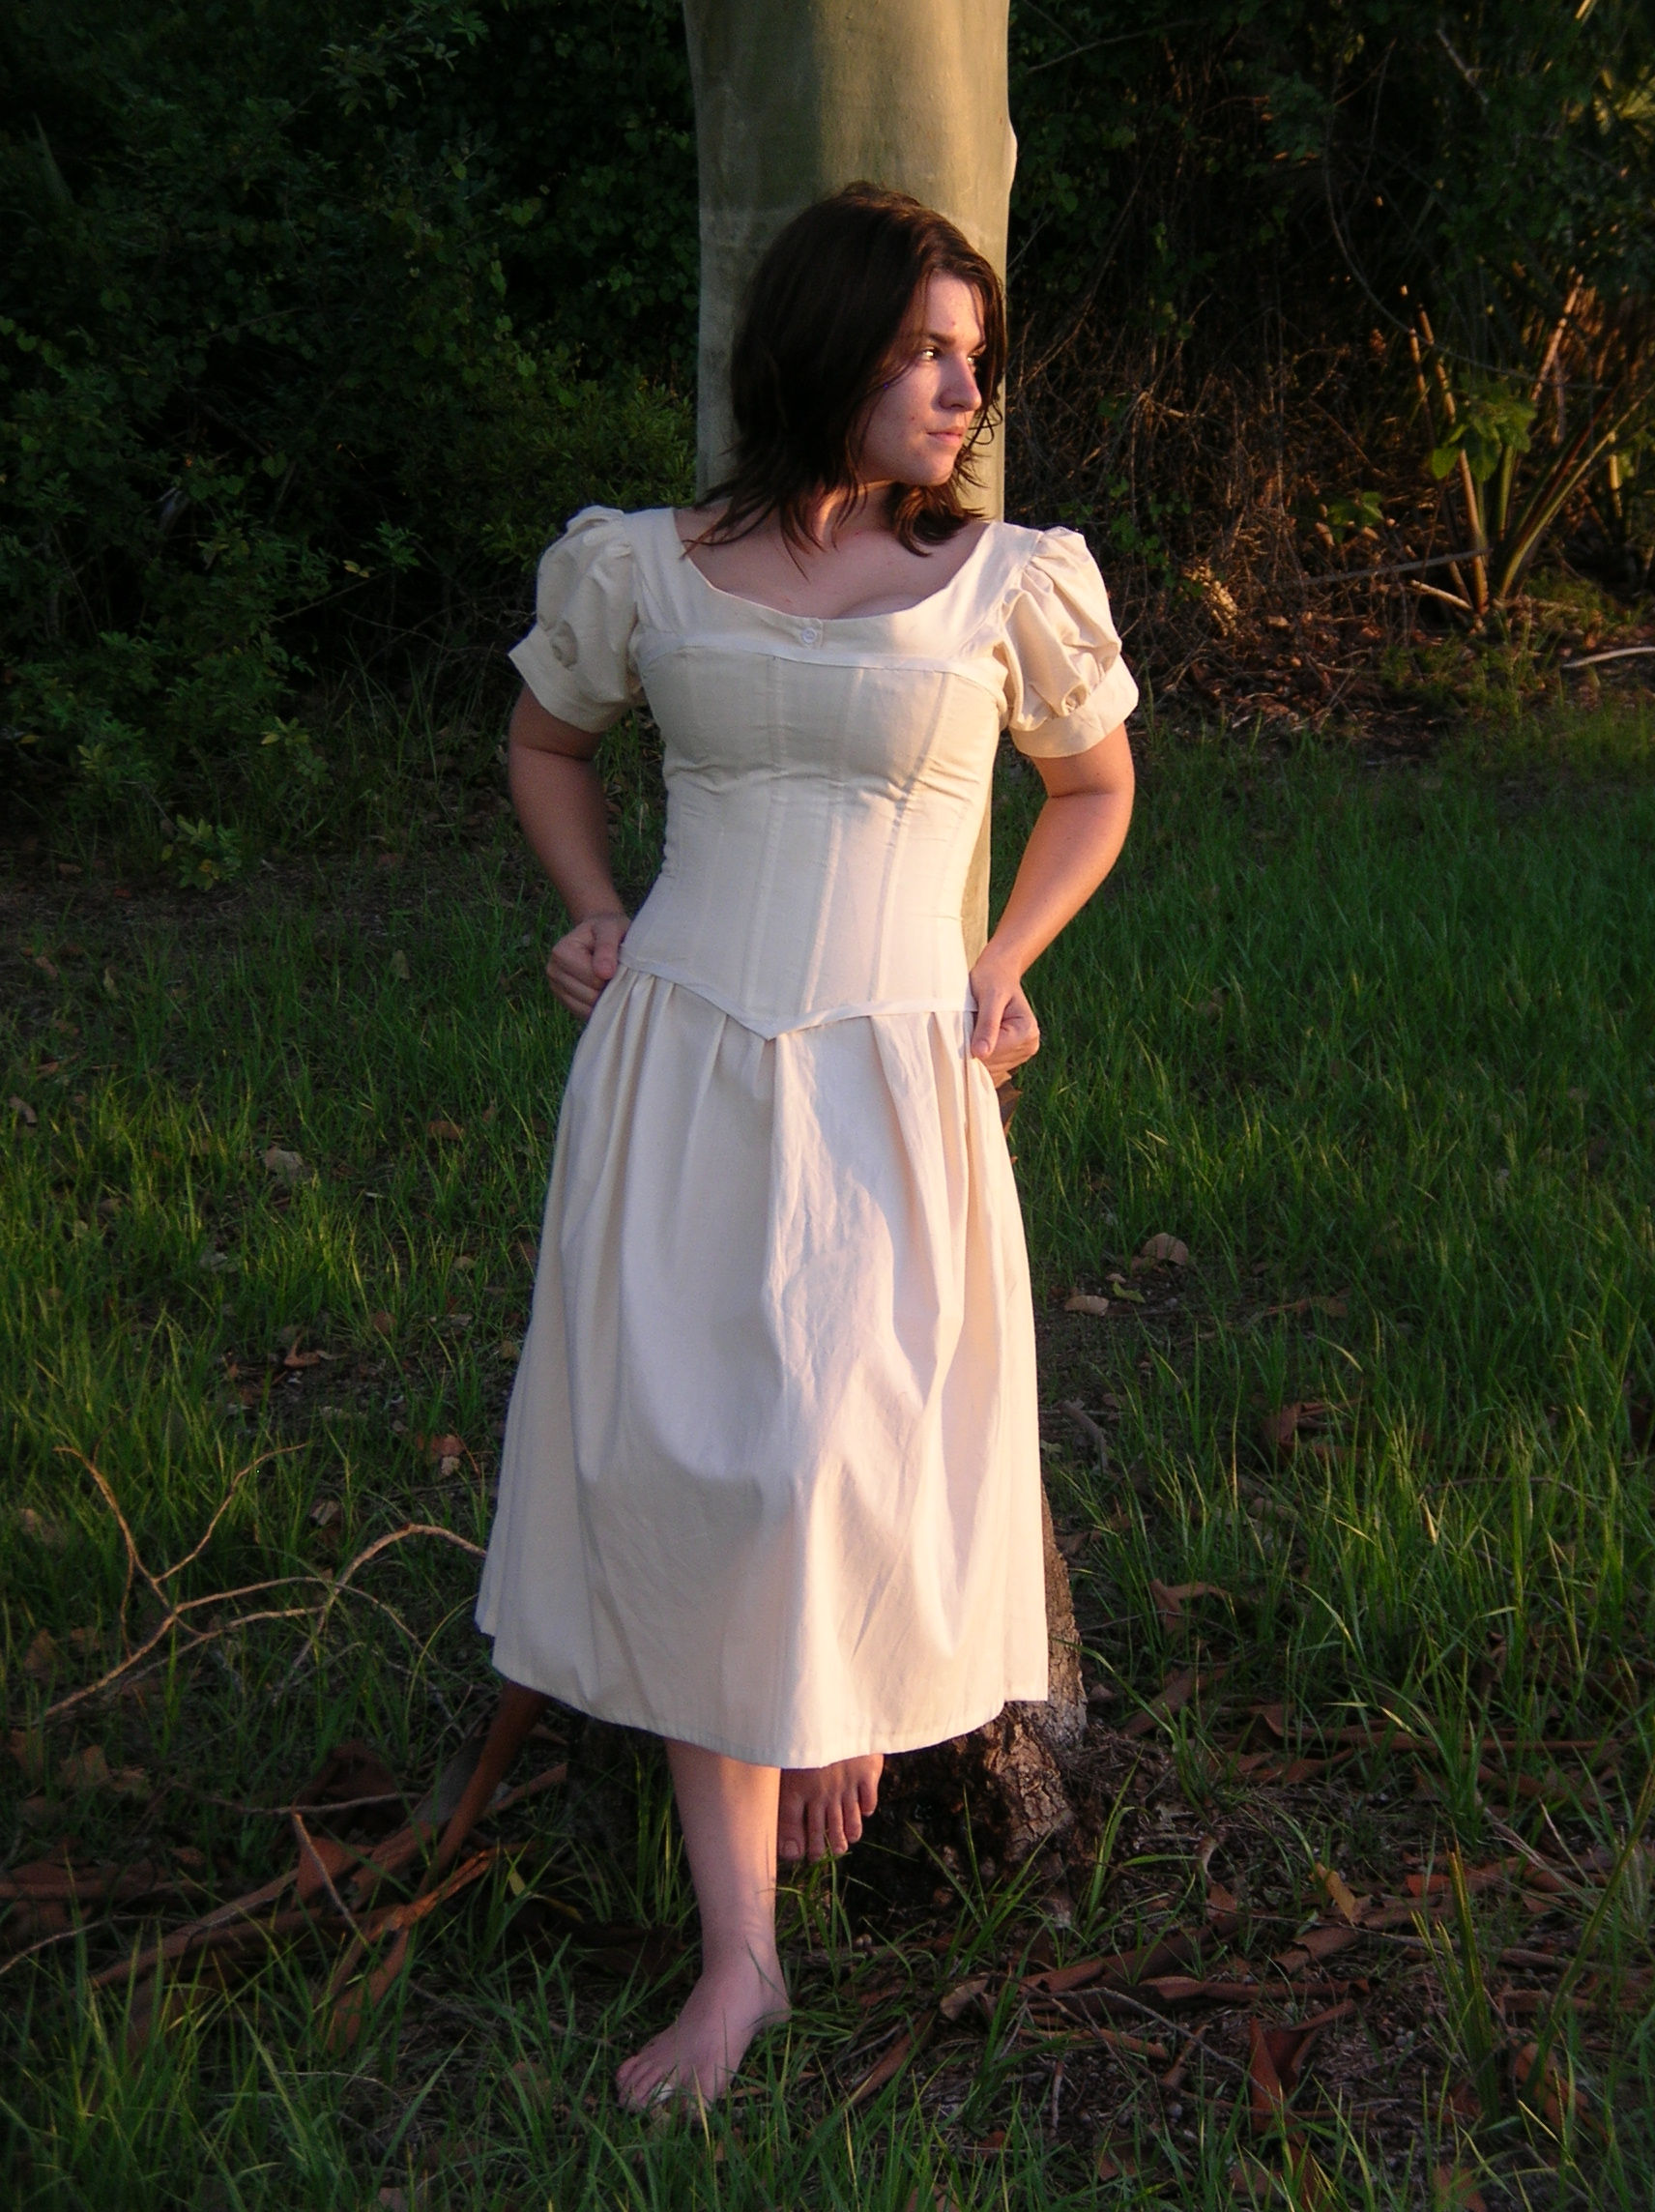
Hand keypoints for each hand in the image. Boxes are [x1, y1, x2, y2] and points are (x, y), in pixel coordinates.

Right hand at [545, 911, 628, 1017]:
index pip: (594, 979)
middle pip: (590, 996)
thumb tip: (604, 973)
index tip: (617, 960)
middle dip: (608, 987)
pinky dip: (598, 1006)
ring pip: (588, 1008)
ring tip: (608, 978)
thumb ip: (607, 947)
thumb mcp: (611, 928)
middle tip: (615, 970)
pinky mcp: (564, 1001)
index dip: (612, 974)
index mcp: (561, 952)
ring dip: (604, 997)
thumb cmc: (607, 929)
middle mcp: (553, 971)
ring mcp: (556, 988)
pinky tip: (602, 989)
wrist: (599, 933)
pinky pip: (585, 1014)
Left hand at [968, 955, 1039, 1084]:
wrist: (999, 973)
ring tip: (975, 1028)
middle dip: (972, 1049)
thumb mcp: (990, 995)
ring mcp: (1021, 1054)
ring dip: (974, 1053)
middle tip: (969, 1023)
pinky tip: (977, 1038)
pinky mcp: (1011, 1058)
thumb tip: (981, 1053)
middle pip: (991, 1064)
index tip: (963, 1026)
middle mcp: (1029, 1046)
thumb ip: (987, 1024)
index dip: (971, 1044)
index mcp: (1027, 1031)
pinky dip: (978, 1057)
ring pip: (988, 1069)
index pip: (992, 1053)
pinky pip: (990, 1068)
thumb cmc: (993, 978)